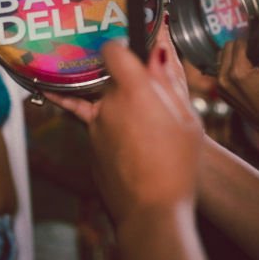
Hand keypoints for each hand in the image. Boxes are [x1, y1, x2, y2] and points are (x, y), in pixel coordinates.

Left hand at [46, 26, 202, 225]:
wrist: (152, 213)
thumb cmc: (177, 166)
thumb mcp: (187, 118)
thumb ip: (169, 81)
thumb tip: (158, 50)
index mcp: (134, 91)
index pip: (113, 50)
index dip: (120, 46)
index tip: (128, 49)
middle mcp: (108, 105)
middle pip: (111, 80)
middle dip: (128, 85)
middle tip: (151, 99)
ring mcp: (94, 128)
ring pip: (105, 105)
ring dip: (119, 109)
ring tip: (145, 131)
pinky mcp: (90, 148)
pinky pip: (98, 128)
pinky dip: (105, 126)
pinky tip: (71, 106)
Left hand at [217, 22, 258, 151]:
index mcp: (236, 72)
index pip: (238, 43)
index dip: (250, 39)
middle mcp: (223, 78)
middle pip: (227, 48)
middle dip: (241, 46)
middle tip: (256, 50)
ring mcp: (220, 86)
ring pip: (223, 58)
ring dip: (235, 55)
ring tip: (252, 61)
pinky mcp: (220, 92)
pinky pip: (222, 71)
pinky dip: (232, 67)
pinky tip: (247, 71)